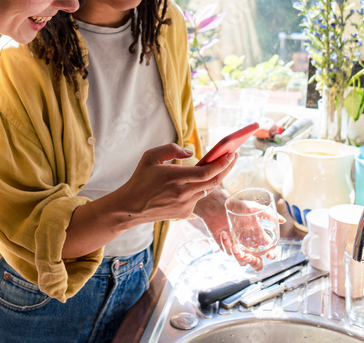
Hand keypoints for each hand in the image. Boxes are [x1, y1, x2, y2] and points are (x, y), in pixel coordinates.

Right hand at [111, 144, 234, 224]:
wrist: (130, 207)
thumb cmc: (140, 179)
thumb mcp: (151, 156)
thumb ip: (172, 149)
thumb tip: (191, 153)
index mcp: (175, 177)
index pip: (207, 172)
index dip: (222, 163)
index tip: (232, 153)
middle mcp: (182, 193)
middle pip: (213, 182)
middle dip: (226, 168)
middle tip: (233, 157)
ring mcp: (184, 205)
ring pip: (207, 190)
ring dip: (214, 178)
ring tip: (219, 166)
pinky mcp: (184, 213)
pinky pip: (198, 198)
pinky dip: (200, 188)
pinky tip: (197, 182)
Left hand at [194, 187, 284, 270]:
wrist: (219, 203)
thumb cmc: (238, 205)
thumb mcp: (254, 208)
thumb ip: (268, 214)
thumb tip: (283, 220)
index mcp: (259, 237)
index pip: (269, 251)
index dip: (272, 255)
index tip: (269, 254)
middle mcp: (249, 244)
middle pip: (256, 262)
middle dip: (254, 263)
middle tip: (249, 257)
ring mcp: (238, 246)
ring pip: (242, 262)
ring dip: (239, 258)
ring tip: (236, 248)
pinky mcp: (226, 246)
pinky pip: (228, 252)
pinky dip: (226, 244)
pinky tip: (224, 233)